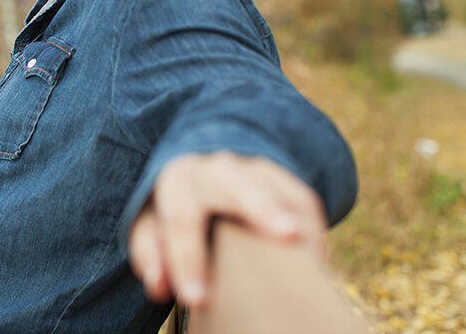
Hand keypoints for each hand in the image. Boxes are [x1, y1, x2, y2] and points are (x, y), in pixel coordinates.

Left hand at [128, 152, 326, 307]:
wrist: (200, 174)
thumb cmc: (175, 212)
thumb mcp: (152, 227)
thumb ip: (150, 254)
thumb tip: (160, 285)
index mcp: (178, 179)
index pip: (182, 218)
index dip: (187, 259)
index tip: (197, 298)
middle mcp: (216, 168)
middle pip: (238, 185)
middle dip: (262, 209)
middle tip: (287, 236)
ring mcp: (252, 169)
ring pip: (278, 189)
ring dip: (296, 217)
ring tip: (311, 255)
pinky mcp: (281, 178)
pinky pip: (302, 197)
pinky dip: (312, 226)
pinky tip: (314, 259)